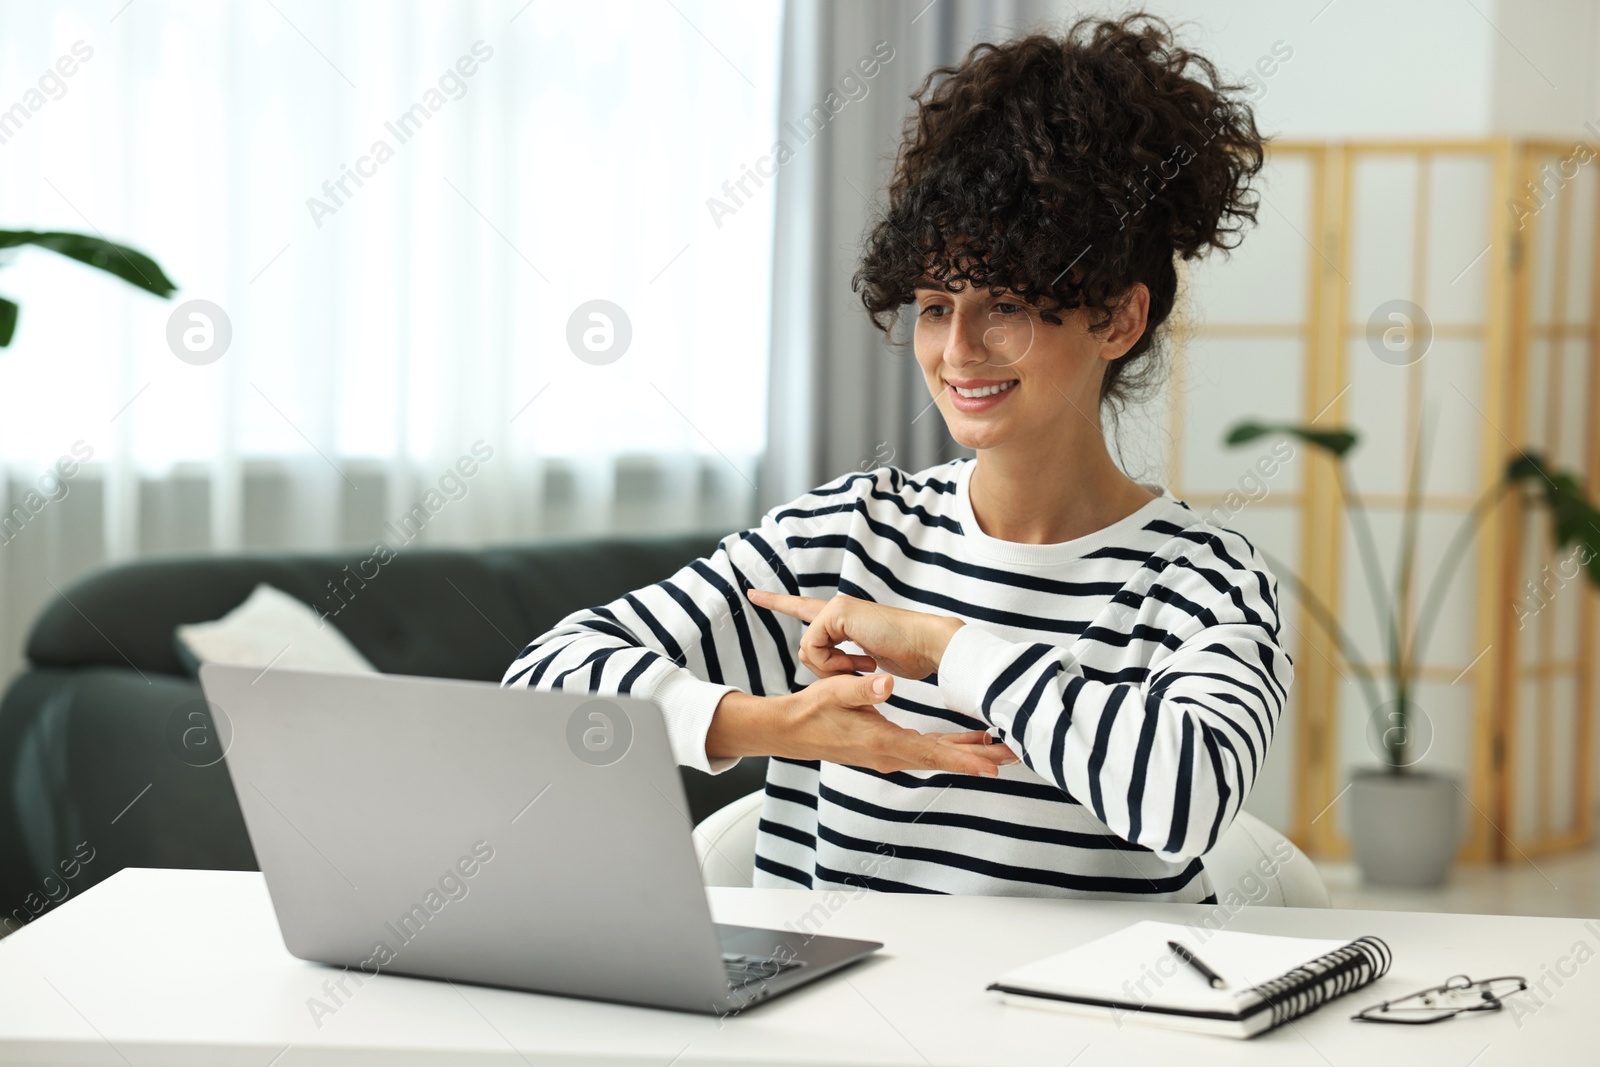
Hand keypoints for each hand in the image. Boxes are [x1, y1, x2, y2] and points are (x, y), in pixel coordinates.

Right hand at [706, 674, 1017, 776]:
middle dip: (977, 757)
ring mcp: (890, 755)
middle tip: (1013, 755)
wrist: (792, 731)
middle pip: (942, 758)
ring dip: (968, 753)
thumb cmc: (813, 710)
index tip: (992, 762)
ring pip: (937, 756)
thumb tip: (887, 684)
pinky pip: (926, 751)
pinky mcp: (888, 749)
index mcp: (881, 742)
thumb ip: (862, 688)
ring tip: (1001, 748)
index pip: (930, 751)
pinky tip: (968, 741)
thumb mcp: (834, 693)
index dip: (963, 756)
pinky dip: (949, 748)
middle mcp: (890, 754)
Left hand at [745, 589, 963, 680]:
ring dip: (833, 670)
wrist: (929, 645)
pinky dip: (834, 665)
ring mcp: (836, 608)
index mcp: (844, 618)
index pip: (804, 609)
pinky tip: (862, 663)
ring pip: (809, 651)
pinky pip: (814, 649)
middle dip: (826, 668)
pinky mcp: (837, 613)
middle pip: (807, 645)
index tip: (753, 595)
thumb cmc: (909, 655)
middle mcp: (837, 609)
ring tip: (862, 667)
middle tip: (859, 667)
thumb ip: (849, 661)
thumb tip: (837, 673)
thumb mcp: (871, 663)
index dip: (778, 602)